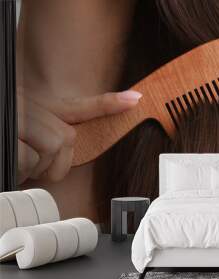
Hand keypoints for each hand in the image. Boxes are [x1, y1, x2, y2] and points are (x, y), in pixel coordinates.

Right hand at [17, 89, 141, 183]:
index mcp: (40, 108)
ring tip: (18, 162)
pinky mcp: (11, 130)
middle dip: (55, 161)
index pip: (82, 107)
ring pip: (53, 148)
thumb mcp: (26, 136)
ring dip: (36, 167)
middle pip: (68, 138)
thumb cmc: (8, 142)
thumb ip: (51, 135)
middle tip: (32, 163)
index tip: (136, 100)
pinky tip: (12, 164)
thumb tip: (68, 142)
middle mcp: (31, 106)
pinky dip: (21, 170)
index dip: (110, 104)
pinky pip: (30, 160)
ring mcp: (21, 116)